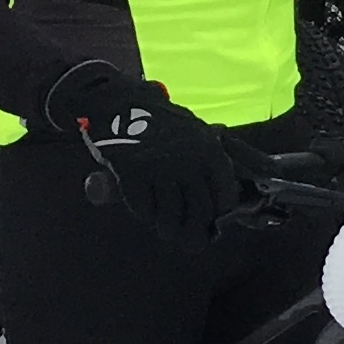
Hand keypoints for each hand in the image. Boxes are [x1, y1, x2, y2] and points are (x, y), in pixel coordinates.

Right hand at [49, 65, 238, 243]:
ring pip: (170, 212)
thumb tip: (223, 188)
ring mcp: (159, 168)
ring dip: (169, 227)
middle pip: (198, 208)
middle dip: (196, 229)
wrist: (118, 101)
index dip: (221, 212)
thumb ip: (207, 158)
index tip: (217, 223)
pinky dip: (145, 214)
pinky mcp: (131, 173)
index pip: (224, 192)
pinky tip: (147, 216)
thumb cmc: (159, 120)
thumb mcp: (193, 131)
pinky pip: (142, 205)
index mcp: (210, 150)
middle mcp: (188, 162)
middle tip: (193, 243)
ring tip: (169, 232)